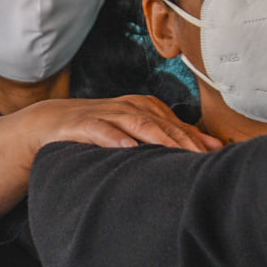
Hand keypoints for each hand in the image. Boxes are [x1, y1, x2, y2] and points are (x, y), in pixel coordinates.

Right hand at [19, 96, 223, 153]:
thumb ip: (172, 135)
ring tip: (175, 152)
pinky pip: (101, 130)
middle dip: (183, 140)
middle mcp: (129, 107)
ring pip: (137, 124)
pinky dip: (115, 138)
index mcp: (144, 108)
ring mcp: (106, 114)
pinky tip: (128, 147)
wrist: (50, 121)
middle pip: (161, 123)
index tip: (215, 156)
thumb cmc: (99, 128)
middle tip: (202, 159)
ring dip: (157, 137)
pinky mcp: (83, 124)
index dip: (196, 139)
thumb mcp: (137, 131)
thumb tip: (213, 146)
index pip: (176, 124)